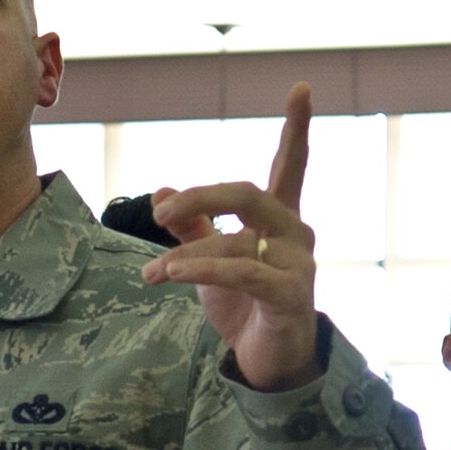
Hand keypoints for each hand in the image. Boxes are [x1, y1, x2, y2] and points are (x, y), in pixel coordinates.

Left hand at [141, 81, 319, 391]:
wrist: (265, 362)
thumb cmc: (243, 306)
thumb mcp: (211, 260)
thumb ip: (193, 226)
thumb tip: (162, 190)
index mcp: (279, 217)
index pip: (290, 164)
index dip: (297, 127)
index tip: (300, 87)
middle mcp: (295, 233)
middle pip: (246, 192)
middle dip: (198, 198)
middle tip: (158, 216)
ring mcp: (297, 264)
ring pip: (234, 239)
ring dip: (184, 255)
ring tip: (150, 273)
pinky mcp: (289, 295)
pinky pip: (240, 272)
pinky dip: (200, 270)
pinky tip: (171, 273)